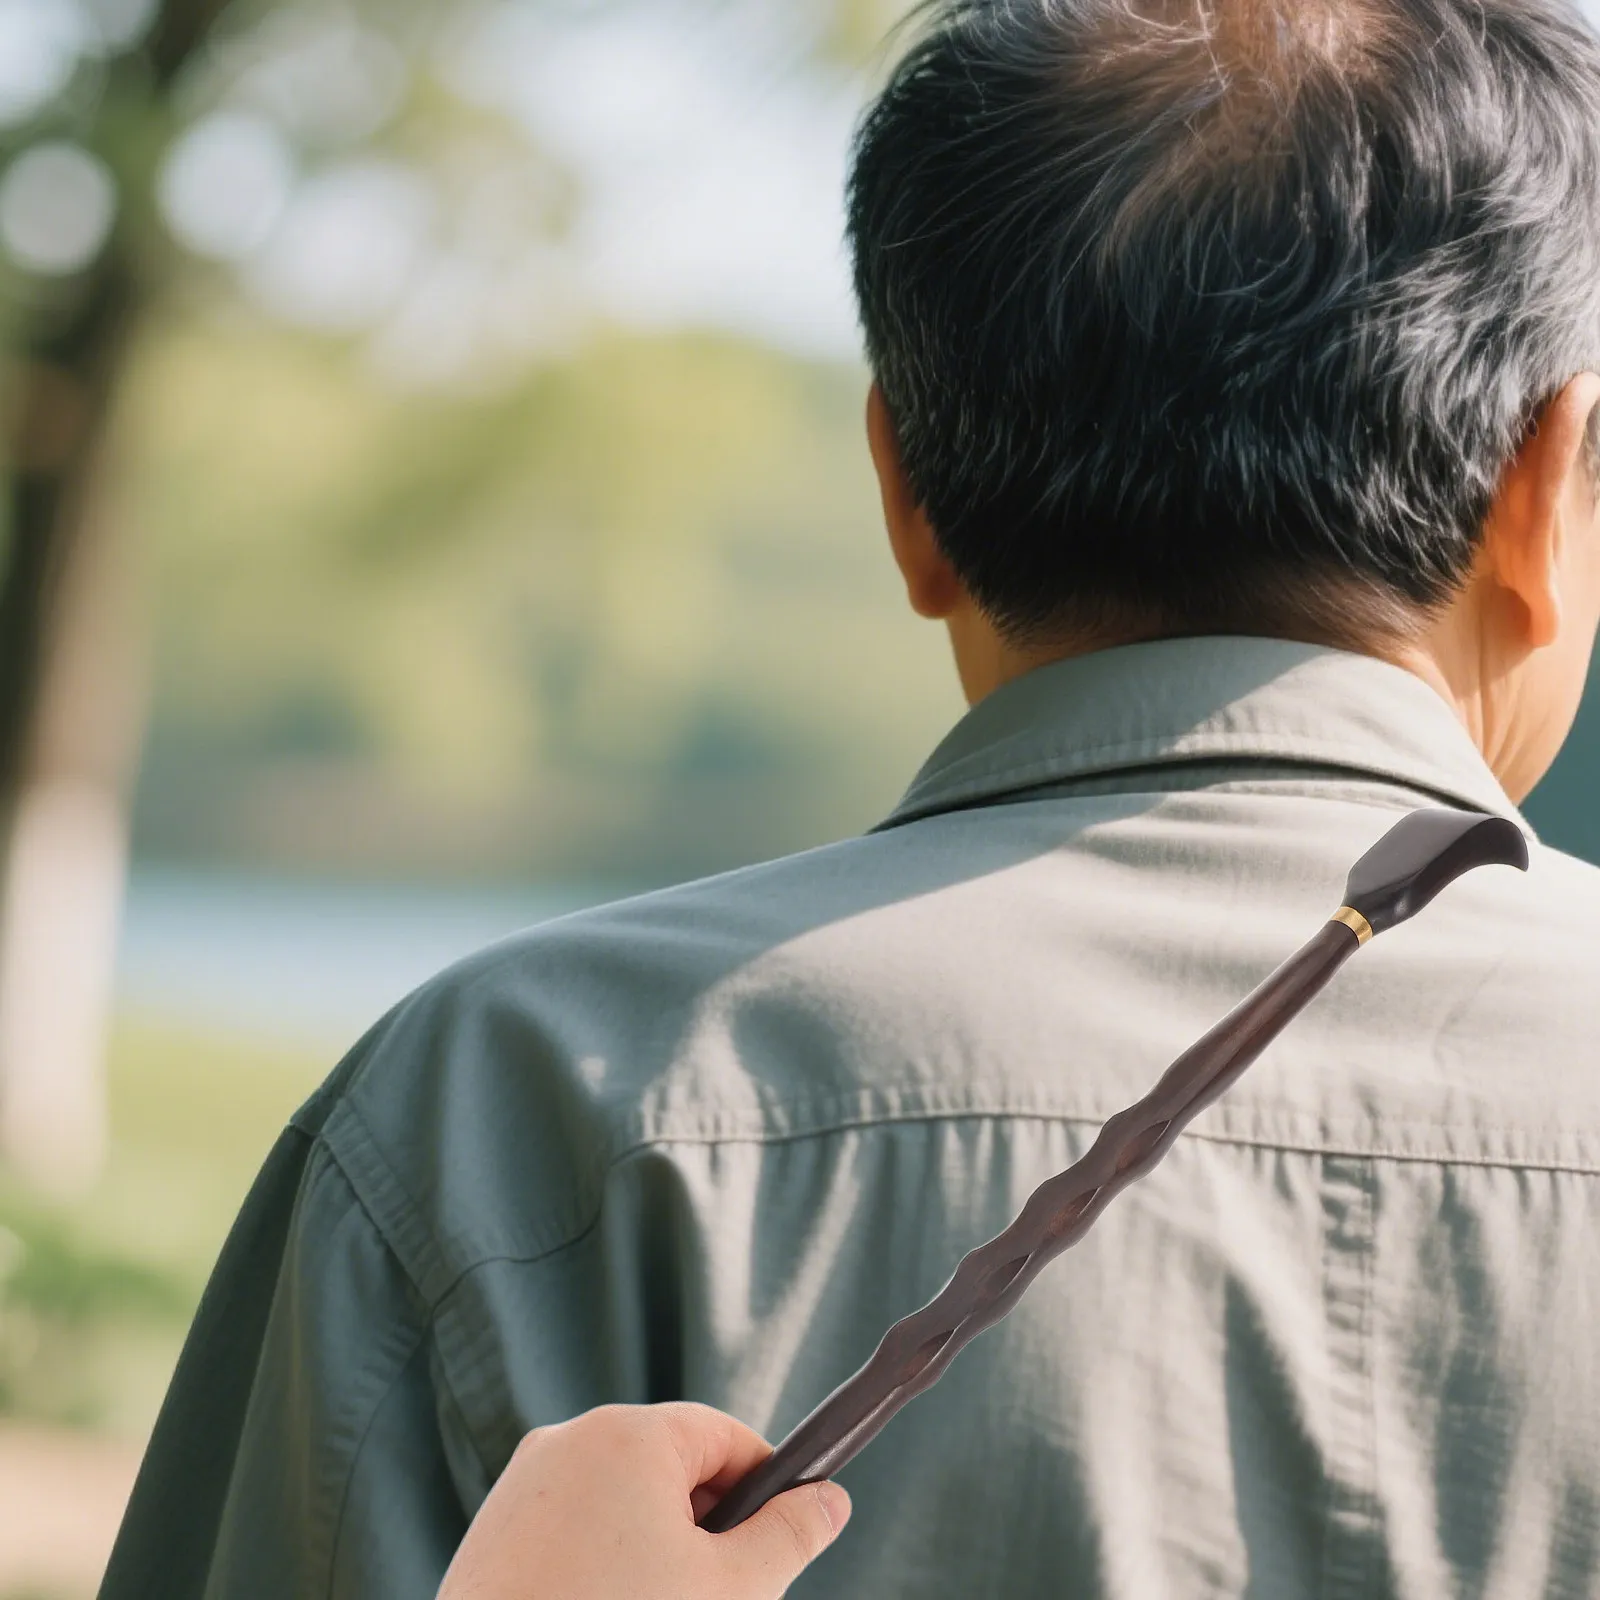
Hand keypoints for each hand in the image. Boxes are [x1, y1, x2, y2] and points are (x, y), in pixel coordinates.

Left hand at [437, 1403, 850, 1599]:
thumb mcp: (729, 1590)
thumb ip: (789, 1536)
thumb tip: (829, 1499)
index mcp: (630, 1434)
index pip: (725, 1438)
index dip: (765, 1489)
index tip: (779, 1543)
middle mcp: (570, 1439)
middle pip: (672, 1467)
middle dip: (707, 1526)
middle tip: (720, 1594)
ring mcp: (523, 1485)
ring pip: (620, 1501)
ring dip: (655, 1548)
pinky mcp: (492, 1531)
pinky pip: (571, 1527)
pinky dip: (601, 1564)